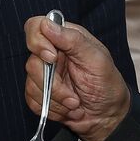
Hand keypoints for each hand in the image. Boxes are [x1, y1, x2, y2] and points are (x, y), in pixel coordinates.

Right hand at [24, 17, 129, 140]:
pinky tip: (67, 110)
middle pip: (32, 62)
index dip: (38, 42)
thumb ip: (73, 40)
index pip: (36, 27)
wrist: (108, 117)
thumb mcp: (97, 60)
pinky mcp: (40, 94)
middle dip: (54, 85)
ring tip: (75, 104)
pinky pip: (32, 101)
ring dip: (56, 100)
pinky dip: (51, 109)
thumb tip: (47, 24)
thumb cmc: (108, 85)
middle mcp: (52, 54)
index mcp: (65, 38)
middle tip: (73, 97)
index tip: (52, 58)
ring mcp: (45, 75)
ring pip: (31, 84)